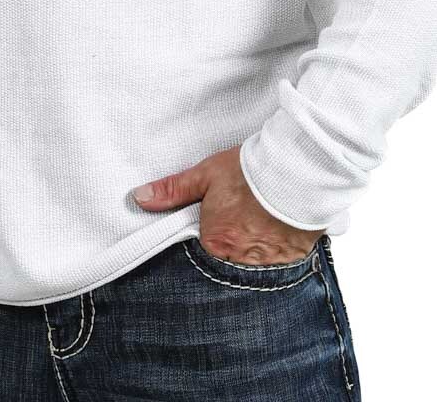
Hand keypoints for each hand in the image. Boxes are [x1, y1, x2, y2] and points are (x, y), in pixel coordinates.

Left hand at [132, 145, 323, 264]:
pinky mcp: (292, 261)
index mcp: (214, 242)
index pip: (203, 245)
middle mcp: (238, 260)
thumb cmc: (250, 171)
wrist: (297, 170)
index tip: (221, 217)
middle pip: (228, 257)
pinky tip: (279, 229)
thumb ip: (173, 190)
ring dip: (255, 247)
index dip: (210, 230)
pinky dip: (277, 250)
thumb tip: (140, 199)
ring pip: (253, 262)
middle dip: (234, 241)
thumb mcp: (206, 174)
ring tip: (262, 220)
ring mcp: (267, 265)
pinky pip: (278, 263)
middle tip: (244, 217)